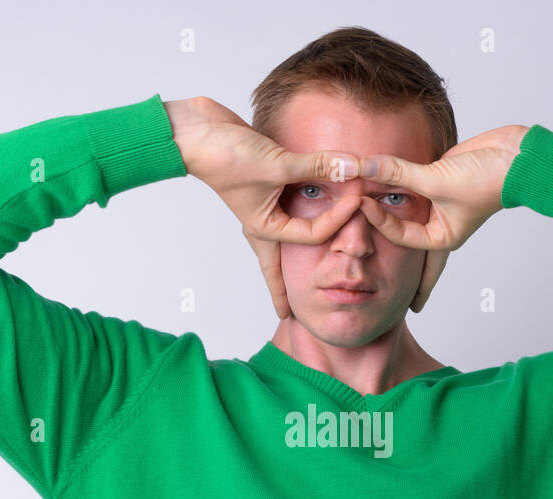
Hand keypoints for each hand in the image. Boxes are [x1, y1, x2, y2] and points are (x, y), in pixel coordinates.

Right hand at [164, 96, 362, 319]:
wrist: (195, 133)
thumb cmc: (225, 156)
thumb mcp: (276, 164)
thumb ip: (316, 166)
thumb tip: (353, 168)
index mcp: (266, 227)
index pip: (313, 234)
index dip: (339, 217)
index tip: (357, 198)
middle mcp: (265, 220)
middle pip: (283, 261)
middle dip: (286, 286)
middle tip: (291, 312)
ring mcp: (265, 202)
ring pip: (290, 228)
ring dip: (300, 238)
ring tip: (302, 268)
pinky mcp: (266, 180)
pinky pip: (291, 196)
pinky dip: (305, 199)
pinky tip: (309, 204)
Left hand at [354, 125, 529, 311]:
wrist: (517, 157)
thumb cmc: (486, 179)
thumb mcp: (437, 180)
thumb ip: (399, 173)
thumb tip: (365, 166)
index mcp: (442, 237)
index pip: (400, 236)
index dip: (378, 220)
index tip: (361, 202)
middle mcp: (440, 224)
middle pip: (406, 240)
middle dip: (389, 252)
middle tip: (366, 269)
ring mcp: (440, 202)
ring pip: (407, 209)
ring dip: (389, 209)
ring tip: (367, 219)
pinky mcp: (441, 178)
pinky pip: (412, 184)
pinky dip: (398, 183)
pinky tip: (386, 187)